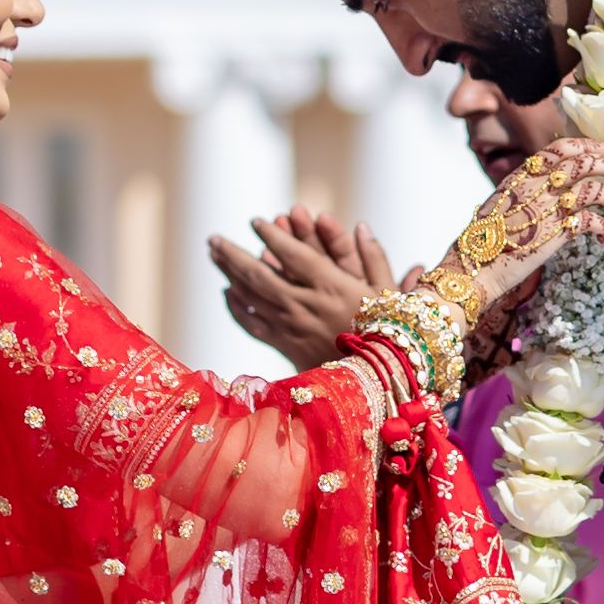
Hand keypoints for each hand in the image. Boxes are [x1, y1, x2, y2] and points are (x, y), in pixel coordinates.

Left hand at [210, 206, 392, 370]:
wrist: (380, 382)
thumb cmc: (390, 334)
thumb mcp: (388, 293)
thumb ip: (374, 257)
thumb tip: (361, 225)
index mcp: (332, 287)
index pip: (293, 254)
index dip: (273, 236)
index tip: (255, 221)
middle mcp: (306, 305)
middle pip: (259, 275)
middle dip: (233, 254)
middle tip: (213, 238)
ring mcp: (292, 328)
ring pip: (251, 297)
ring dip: (229, 274)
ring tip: (214, 254)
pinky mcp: (286, 347)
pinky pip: (254, 325)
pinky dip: (238, 308)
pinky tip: (228, 293)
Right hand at [442, 137, 603, 308]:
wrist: (475, 265)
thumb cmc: (485, 238)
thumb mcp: (502, 202)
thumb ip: (527, 190)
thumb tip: (547, 187)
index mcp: (524, 173)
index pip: (563, 147)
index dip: (590, 145)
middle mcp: (538, 184)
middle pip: (586, 161)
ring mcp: (549, 206)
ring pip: (596, 188)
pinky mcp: (558, 232)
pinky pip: (593, 220)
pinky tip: (603, 236)